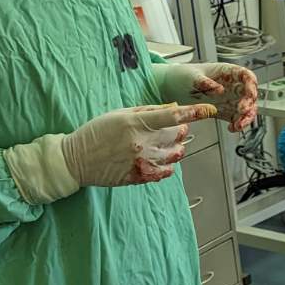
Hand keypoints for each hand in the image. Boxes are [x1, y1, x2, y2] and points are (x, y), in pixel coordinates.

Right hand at [63, 104, 216, 187]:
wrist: (76, 160)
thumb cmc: (96, 133)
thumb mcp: (119, 114)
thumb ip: (147, 111)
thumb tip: (172, 107)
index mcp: (135, 123)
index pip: (172, 116)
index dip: (193, 113)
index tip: (208, 110)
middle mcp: (140, 143)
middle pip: (176, 135)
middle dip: (181, 130)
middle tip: (176, 128)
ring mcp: (140, 161)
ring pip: (174, 155)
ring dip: (176, 148)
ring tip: (168, 144)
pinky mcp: (139, 177)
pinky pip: (165, 172)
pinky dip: (168, 166)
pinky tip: (162, 160)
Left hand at [155, 61, 257, 131]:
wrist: (171, 88)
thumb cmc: (182, 76)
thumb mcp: (191, 76)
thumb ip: (206, 82)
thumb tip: (220, 89)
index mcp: (227, 72)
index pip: (247, 76)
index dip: (252, 85)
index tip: (250, 93)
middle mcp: (232, 86)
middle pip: (250, 95)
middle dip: (250, 104)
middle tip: (242, 111)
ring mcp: (230, 99)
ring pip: (247, 109)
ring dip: (246, 118)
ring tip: (238, 125)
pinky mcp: (225, 111)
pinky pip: (237, 118)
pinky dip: (238, 124)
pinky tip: (232, 128)